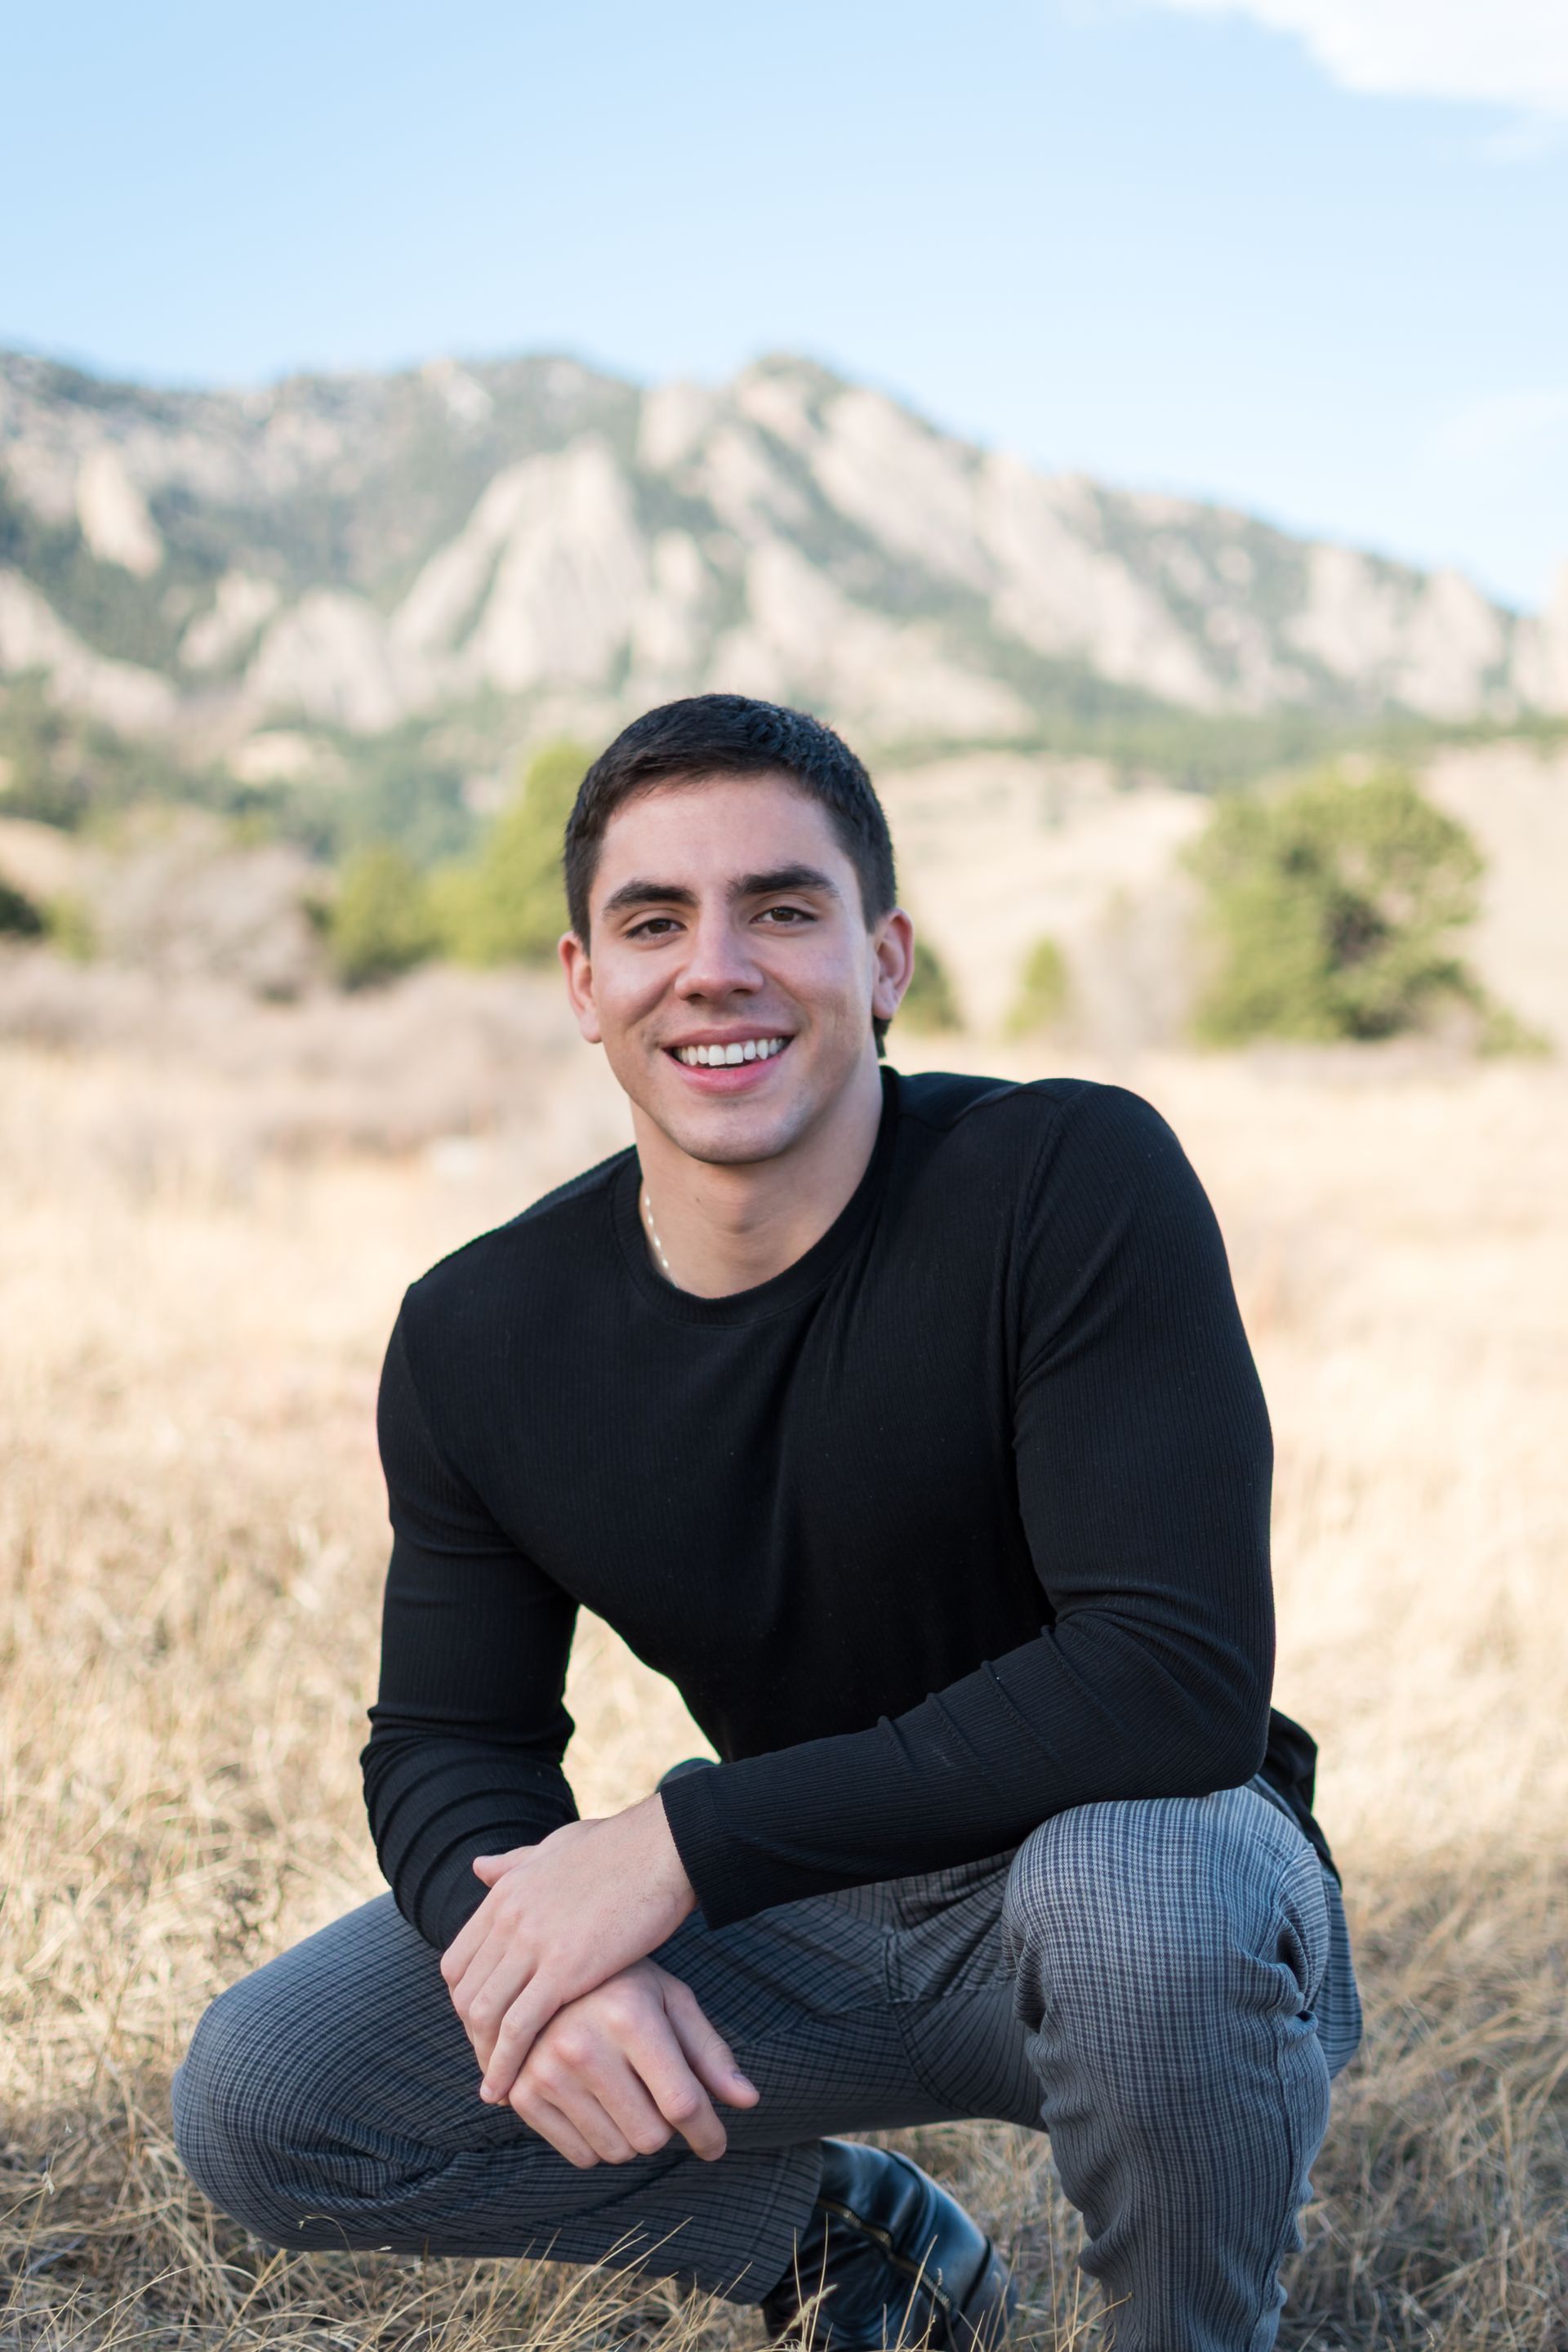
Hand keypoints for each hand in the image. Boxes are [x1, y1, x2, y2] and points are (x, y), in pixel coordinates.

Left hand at [441, 1793, 698, 2104]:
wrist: (662, 1848)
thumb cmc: (621, 1847)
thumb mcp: (554, 1846)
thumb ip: (515, 1862)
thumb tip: (479, 1867)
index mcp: (505, 1893)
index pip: (457, 1963)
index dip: (465, 2000)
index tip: (483, 2027)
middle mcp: (508, 1919)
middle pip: (465, 1993)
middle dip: (473, 2035)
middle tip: (490, 2063)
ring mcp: (532, 1944)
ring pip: (484, 2014)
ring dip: (485, 2056)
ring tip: (498, 2087)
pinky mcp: (563, 1969)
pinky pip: (518, 2027)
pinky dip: (506, 2063)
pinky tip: (510, 2088)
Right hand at [509, 1958, 758, 2167]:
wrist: (545, 1971)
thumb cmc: (623, 1987)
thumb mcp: (672, 2001)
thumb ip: (710, 2053)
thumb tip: (749, 2101)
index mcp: (629, 2016)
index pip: (681, 2102)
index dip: (708, 2133)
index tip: (716, 2146)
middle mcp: (583, 2045)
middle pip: (650, 2137)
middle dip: (666, 2129)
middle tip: (658, 2098)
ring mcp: (545, 2071)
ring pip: (616, 2152)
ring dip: (632, 2137)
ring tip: (625, 2094)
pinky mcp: (522, 2093)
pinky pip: (580, 2157)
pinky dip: (598, 2142)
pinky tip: (595, 2103)